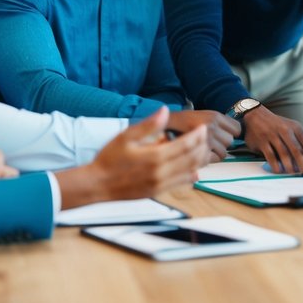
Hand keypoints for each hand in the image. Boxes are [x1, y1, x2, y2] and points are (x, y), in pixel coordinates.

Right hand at [56, 108, 209, 208]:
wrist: (97, 184)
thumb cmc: (109, 159)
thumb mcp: (126, 136)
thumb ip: (148, 125)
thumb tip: (164, 110)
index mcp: (155, 156)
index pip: (186, 144)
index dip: (198, 135)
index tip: (203, 127)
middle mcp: (161, 172)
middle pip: (192, 158)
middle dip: (202, 146)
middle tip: (205, 137)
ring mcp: (160, 184)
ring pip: (190, 171)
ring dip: (199, 160)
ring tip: (201, 149)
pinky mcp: (158, 192)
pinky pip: (181, 183)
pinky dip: (191, 175)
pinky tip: (194, 170)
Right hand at [168, 109, 240, 162]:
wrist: (163, 126)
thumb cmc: (183, 122)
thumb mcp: (203, 115)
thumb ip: (219, 123)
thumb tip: (235, 135)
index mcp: (215, 116)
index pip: (237, 129)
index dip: (231, 134)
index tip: (222, 136)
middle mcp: (212, 126)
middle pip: (230, 142)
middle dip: (222, 144)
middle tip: (209, 143)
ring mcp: (207, 140)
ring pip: (224, 153)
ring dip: (215, 153)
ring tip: (203, 148)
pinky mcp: (201, 152)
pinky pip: (214, 160)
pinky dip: (208, 159)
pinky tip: (198, 153)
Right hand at [242, 105, 302, 173]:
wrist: (255, 115)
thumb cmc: (275, 124)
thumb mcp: (289, 127)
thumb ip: (297, 141)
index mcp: (295, 127)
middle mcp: (285, 130)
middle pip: (297, 151)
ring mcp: (273, 135)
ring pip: (284, 154)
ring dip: (290, 167)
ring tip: (292, 174)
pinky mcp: (262, 141)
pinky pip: (271, 156)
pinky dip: (276, 165)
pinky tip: (279, 171)